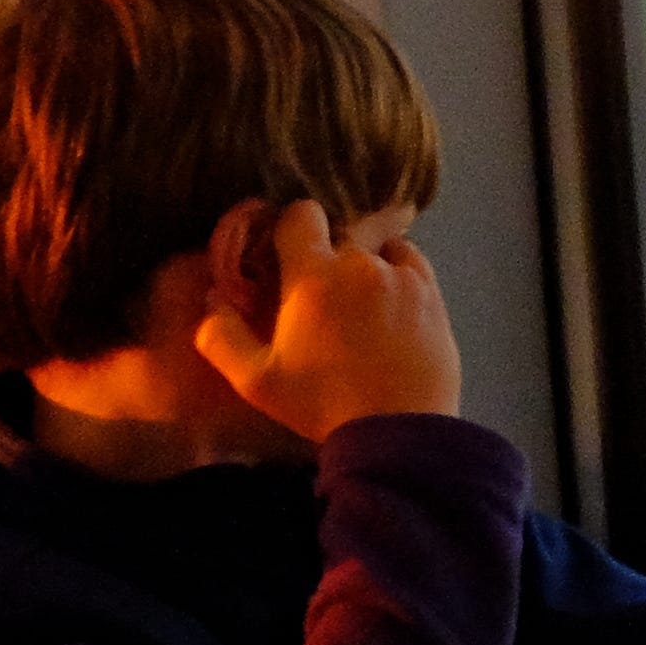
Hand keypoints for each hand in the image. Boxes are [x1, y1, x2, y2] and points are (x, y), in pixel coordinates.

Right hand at [193, 198, 463, 437]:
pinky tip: (391, 305)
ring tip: (360, 306)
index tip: (287, 255)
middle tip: (321, 298)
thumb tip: (212, 299)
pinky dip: (398, 274)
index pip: (302, 215)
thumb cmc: (322, 404)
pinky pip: (410, 263)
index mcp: (313, 275)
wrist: (396, 429)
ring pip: (377, 250)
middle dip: (327, 259)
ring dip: (365, 267)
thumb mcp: (257, 382)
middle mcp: (360, 263)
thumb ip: (223, 337)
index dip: (292, 229)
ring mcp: (402, 275)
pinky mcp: (432, 292)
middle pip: (340, 238)